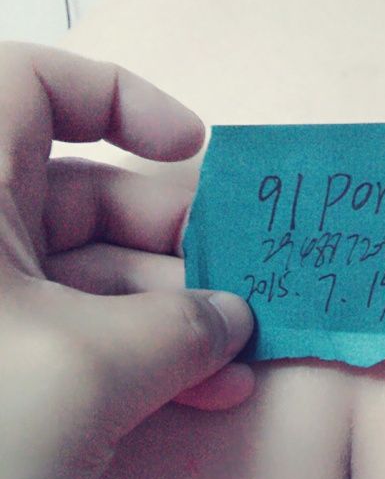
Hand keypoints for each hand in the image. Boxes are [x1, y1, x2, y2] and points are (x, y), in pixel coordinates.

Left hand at [0, 42, 254, 478]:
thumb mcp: (88, 372)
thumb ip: (181, 328)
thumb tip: (235, 316)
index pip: (35, 89)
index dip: (121, 100)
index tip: (193, 150)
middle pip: (86, 196)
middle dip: (180, 241)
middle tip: (255, 281)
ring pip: (90, 280)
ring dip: (174, 315)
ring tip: (245, 354)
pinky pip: (74, 338)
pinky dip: (137, 358)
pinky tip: (206, 390)